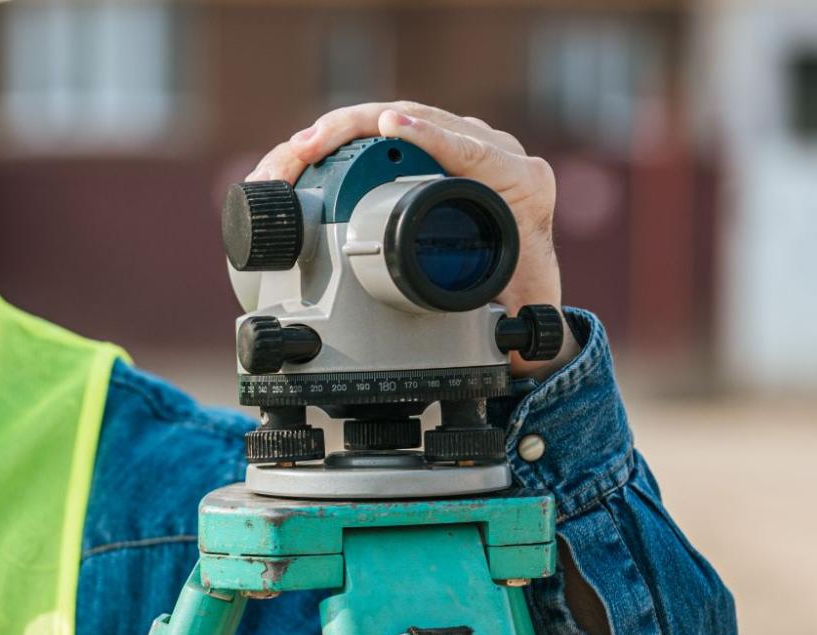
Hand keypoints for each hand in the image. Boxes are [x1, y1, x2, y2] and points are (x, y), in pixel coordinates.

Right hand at [247, 101, 578, 377]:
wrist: (516, 269)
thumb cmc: (517, 281)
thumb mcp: (523, 298)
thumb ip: (523, 315)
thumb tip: (513, 333)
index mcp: (519, 180)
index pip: (470, 148)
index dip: (427, 135)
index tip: (391, 126)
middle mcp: (488, 149)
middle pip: (415, 119)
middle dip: (353, 129)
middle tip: (310, 148)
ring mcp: (454, 142)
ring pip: (388, 119)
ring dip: (333, 133)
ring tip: (293, 155)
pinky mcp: (425, 145)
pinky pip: (379, 130)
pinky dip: (336, 141)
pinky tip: (298, 156)